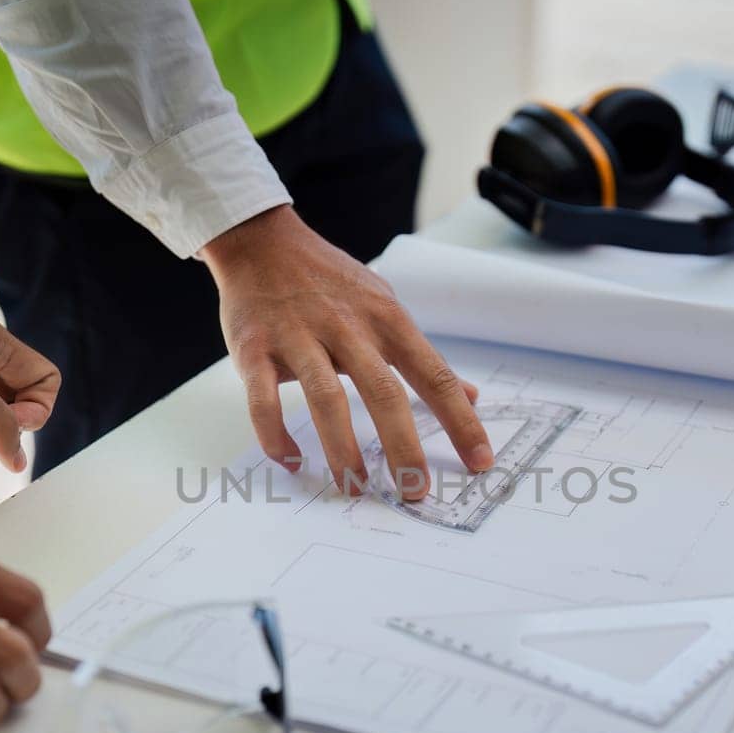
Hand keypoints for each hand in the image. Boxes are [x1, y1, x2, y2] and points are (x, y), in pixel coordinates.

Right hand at [203, 205, 492, 499]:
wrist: (260, 241)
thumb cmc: (329, 280)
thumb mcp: (384, 306)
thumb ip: (423, 356)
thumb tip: (471, 396)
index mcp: (386, 320)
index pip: (435, 375)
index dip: (461, 421)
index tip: (480, 461)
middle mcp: (346, 327)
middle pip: (384, 392)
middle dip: (404, 447)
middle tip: (415, 491)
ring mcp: (297, 337)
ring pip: (325, 398)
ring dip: (341, 449)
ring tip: (354, 487)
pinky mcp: (253, 349)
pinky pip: (263, 401)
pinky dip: (276, 436)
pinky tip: (291, 461)